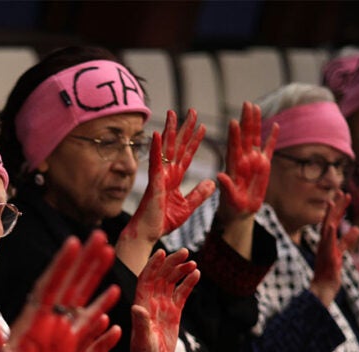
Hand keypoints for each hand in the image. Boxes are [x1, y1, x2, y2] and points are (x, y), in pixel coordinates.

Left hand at [0, 230, 117, 351]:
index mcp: (31, 322)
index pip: (49, 286)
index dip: (60, 265)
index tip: (72, 242)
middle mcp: (46, 321)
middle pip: (68, 284)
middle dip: (83, 260)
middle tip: (100, 235)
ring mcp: (57, 332)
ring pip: (79, 297)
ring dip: (94, 276)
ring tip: (109, 253)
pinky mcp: (66, 347)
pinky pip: (86, 323)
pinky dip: (100, 307)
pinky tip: (114, 293)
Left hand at [114, 247, 199, 351]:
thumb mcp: (142, 341)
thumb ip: (140, 324)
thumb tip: (137, 307)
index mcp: (141, 304)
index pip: (146, 279)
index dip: (153, 265)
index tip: (163, 252)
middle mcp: (151, 302)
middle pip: (160, 276)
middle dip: (171, 263)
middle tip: (184, 252)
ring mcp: (162, 306)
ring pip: (171, 282)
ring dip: (180, 271)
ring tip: (193, 262)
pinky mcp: (173, 313)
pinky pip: (181, 294)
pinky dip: (188, 284)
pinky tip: (196, 274)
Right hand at [124, 109, 214, 241]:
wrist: (148, 234)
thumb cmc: (162, 222)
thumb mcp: (187, 207)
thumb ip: (198, 194)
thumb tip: (211, 182)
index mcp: (175, 179)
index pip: (187, 155)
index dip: (195, 141)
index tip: (202, 126)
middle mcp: (166, 173)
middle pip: (178, 146)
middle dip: (185, 129)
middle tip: (192, 111)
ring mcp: (159, 176)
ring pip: (166, 149)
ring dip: (171, 131)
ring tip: (175, 113)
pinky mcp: (153, 182)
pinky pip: (155, 162)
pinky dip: (156, 148)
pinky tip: (157, 134)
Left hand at [217, 102, 277, 218]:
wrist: (240, 211)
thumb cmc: (231, 205)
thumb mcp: (228, 198)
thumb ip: (226, 186)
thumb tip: (220, 175)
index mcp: (233, 165)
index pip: (233, 146)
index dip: (233, 134)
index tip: (233, 121)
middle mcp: (242, 159)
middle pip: (244, 136)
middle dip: (246, 120)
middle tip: (246, 104)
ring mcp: (253, 160)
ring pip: (255, 138)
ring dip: (256, 123)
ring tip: (255, 107)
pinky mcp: (263, 165)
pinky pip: (269, 148)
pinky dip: (272, 138)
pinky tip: (276, 125)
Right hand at [311, 191, 358, 305]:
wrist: (323, 288)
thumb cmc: (330, 272)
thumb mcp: (341, 252)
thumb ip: (347, 240)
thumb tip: (355, 228)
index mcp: (327, 240)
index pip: (333, 220)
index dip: (339, 207)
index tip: (344, 194)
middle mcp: (323, 242)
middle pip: (329, 220)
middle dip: (336, 206)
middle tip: (342, 191)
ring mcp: (324, 249)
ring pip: (326, 228)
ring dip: (329, 215)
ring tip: (332, 202)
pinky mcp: (327, 257)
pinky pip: (327, 244)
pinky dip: (329, 234)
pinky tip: (331, 224)